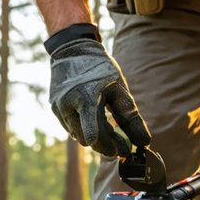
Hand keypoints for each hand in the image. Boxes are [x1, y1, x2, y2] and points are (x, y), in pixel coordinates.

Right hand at [49, 39, 151, 156]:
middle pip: (87, 140)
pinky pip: (72, 127)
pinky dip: (85, 128)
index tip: (125, 151)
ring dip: (95, 137)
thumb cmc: (99, 68)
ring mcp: (59, 108)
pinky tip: (95, 120)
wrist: (72, 48)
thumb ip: (130, 117)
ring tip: (109, 128)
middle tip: (120, 144)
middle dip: (105, 145)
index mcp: (86, 99)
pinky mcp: (55, 108)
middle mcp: (68, 106)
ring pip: (79, 136)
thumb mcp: (119, 89)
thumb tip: (143, 142)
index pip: (96, 136)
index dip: (112, 147)